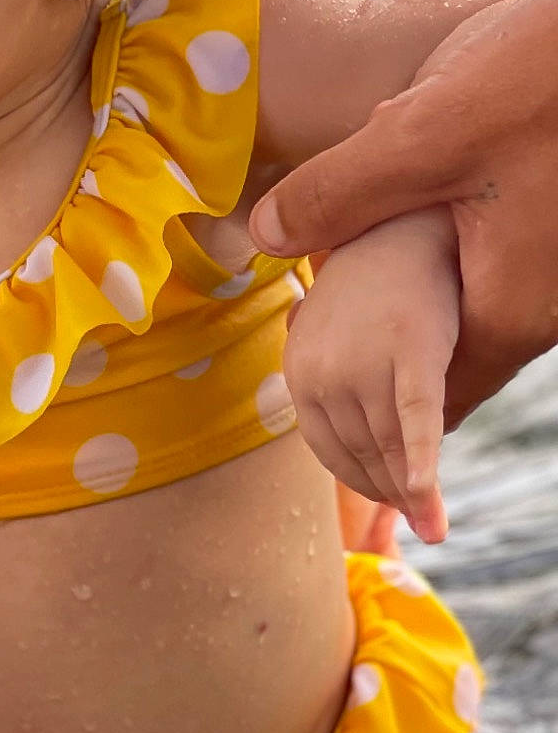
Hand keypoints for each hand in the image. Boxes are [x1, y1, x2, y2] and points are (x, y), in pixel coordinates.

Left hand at [251, 0, 557, 425]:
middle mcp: (551, 306)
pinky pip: (503, 256)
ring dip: (419, 278)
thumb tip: (264, 234)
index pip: (436, 398)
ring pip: (477, 296)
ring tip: (355, 245)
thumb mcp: (422, 137)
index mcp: (513, 310)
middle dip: (389, 330)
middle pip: (456, 349)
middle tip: (323, 306)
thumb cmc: (543, 83)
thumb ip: (339, 193)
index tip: (319, 355)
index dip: (372, 389)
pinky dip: (452, 240)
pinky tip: (419, 184)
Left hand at [284, 214, 457, 542]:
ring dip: (410, 493)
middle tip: (419, 518)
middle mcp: (320, 370)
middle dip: (390, 491)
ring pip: (390, 448)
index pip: (329, 447)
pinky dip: (420, 468)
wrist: (413, 206)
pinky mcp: (411, 351)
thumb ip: (325, 348)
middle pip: (361, 454)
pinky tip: (427, 507)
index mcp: (299, 366)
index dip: (361, 480)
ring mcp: (362, 363)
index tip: (388, 500)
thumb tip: (324, 382)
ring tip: (432, 525)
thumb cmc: (376, 259)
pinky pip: (416, 424)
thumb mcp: (335, 310)